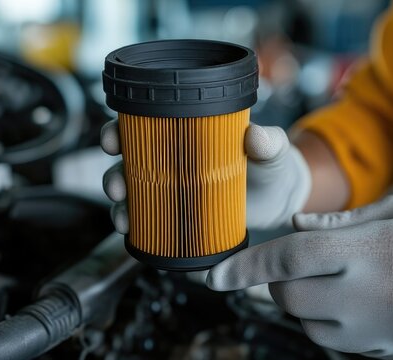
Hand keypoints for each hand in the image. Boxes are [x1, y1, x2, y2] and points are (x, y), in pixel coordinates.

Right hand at [100, 119, 310, 231]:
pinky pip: (146, 219)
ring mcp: (172, 188)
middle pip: (128, 160)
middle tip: (117, 186)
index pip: (144, 124)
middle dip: (113, 173)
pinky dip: (133, 225)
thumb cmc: (272, 165)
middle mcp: (172, 159)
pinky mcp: (177, 215)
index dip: (121, 128)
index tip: (114, 138)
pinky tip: (130, 232)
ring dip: (119, 204)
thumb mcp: (272, 150)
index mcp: (186, 133)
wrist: (279, 199)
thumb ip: (269, 142)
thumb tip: (256, 135)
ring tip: (122, 217)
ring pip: (132, 192)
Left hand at [207, 196, 392, 358]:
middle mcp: (383, 292)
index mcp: (381, 246)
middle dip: (279, 285)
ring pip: (313, 329)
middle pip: (294, 298)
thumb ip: (340, 220)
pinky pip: (344, 349)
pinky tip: (360, 307)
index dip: (246, 266)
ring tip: (339, 286)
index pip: (292, 257)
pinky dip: (336, 328)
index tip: (215, 276)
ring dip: (307, 308)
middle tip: (297, 269)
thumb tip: (293, 225)